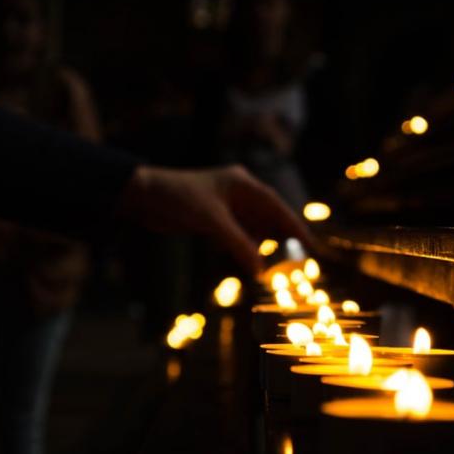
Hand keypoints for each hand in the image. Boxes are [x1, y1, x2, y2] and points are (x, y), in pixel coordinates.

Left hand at [116, 164, 312, 274]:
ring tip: (279, 267)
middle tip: (298, 262)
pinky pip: (240, 236)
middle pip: (269, 218)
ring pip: (255, 229)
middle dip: (282, 240)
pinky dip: (248, 249)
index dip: (294, 226)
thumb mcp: (211, 221)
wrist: (142, 196)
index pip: (276, 206)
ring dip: (265, 247)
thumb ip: (238, 244)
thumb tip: (260, 270)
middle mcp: (238, 194)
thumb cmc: (177, 198)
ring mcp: (227, 207)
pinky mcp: (215, 220)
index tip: (310, 246)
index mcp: (242, 184)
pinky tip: (254, 263)